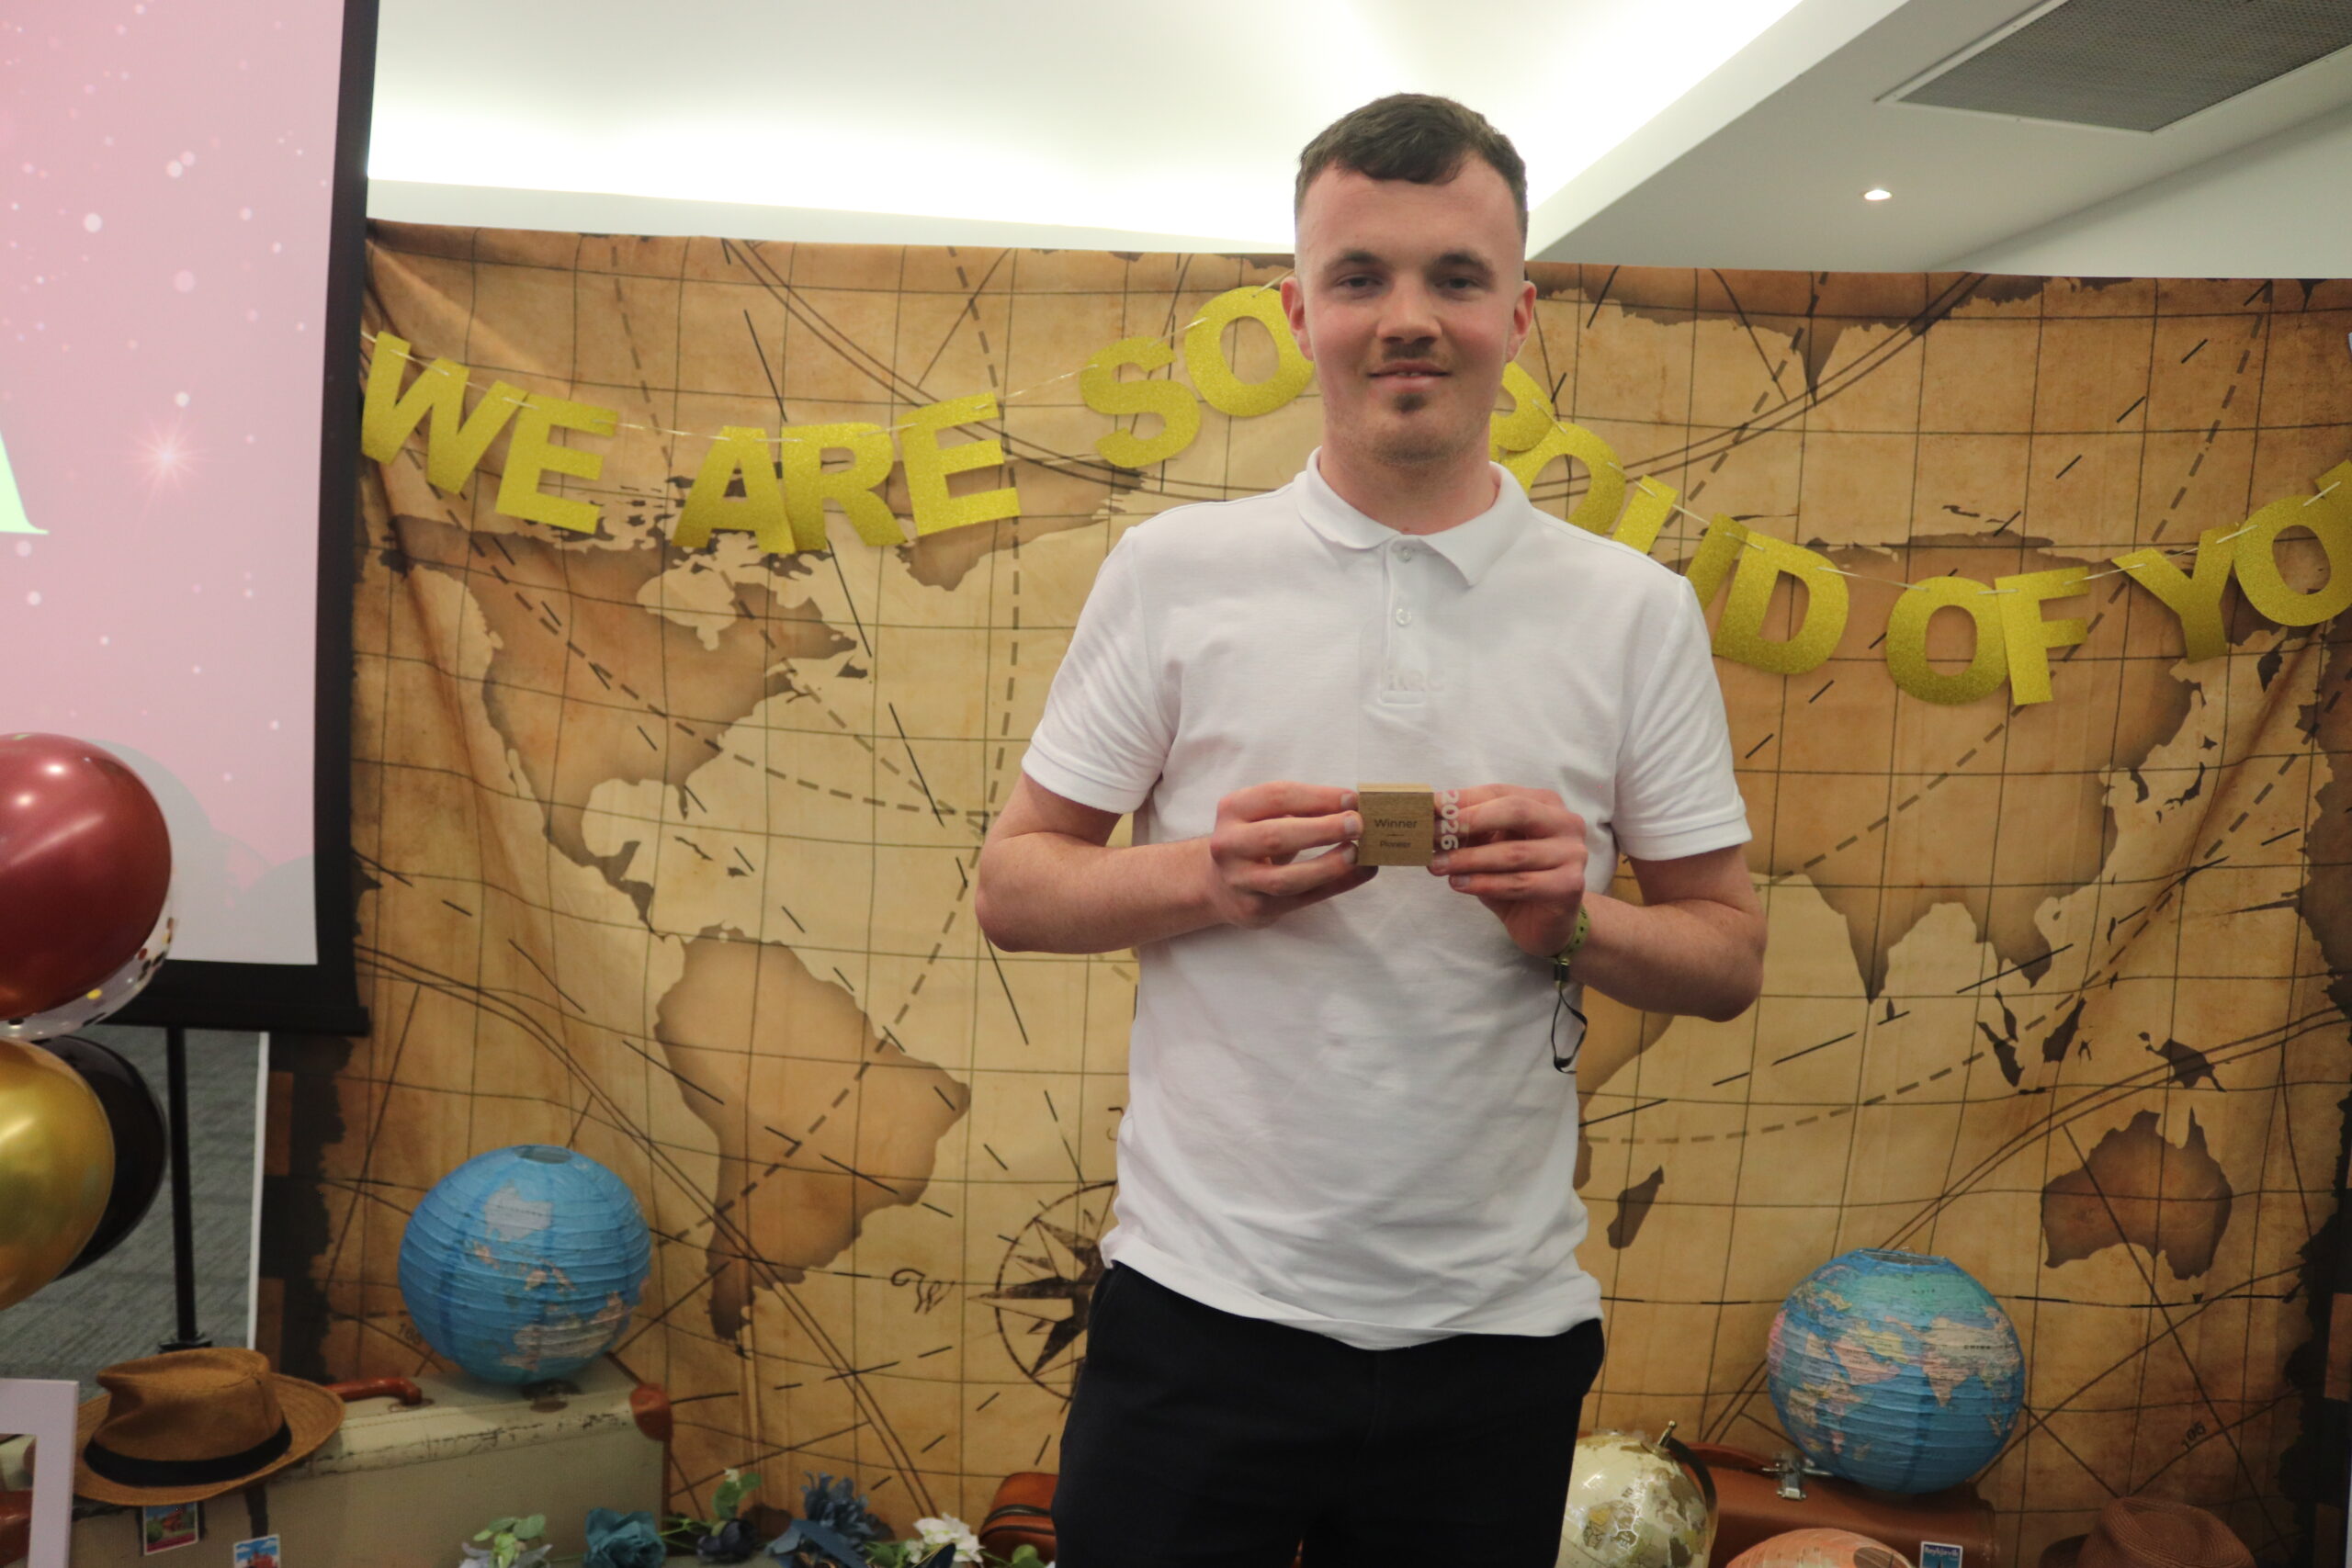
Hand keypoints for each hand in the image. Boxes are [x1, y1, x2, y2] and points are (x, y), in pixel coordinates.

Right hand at [1200, 781, 1374, 928]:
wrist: (1220, 883)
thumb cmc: (1255, 839)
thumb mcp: (1265, 814)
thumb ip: (1301, 808)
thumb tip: (1353, 807)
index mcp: (1233, 809)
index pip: (1277, 796)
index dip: (1317, 797)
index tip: (1352, 799)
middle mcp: (1229, 845)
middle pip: (1276, 836)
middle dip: (1322, 829)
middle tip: (1357, 825)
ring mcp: (1240, 881)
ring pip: (1287, 878)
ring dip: (1328, 865)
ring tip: (1357, 853)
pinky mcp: (1255, 909)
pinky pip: (1302, 900)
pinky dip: (1336, 885)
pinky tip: (1361, 872)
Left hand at [1428, 784, 1587, 957]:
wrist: (1546, 924)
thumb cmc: (1514, 878)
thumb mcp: (1489, 848)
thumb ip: (1469, 832)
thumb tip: (1430, 819)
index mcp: (1545, 803)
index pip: (1499, 793)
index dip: (1463, 799)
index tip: (1428, 807)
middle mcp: (1565, 822)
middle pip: (1515, 811)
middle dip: (1469, 820)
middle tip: (1432, 833)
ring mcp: (1573, 853)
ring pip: (1514, 852)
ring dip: (1468, 858)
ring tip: (1436, 865)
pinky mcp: (1570, 885)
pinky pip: (1520, 882)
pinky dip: (1484, 883)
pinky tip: (1459, 884)